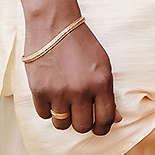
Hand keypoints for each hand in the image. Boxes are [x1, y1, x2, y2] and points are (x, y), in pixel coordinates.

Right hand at [24, 17, 115, 134]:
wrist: (54, 26)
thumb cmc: (81, 45)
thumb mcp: (103, 65)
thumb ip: (108, 93)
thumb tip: (115, 119)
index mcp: (101, 83)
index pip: (106, 120)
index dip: (103, 128)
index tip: (99, 127)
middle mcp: (80, 91)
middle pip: (82, 127)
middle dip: (83, 123)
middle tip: (80, 114)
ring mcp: (58, 92)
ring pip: (61, 125)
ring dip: (64, 118)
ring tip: (65, 104)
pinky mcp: (39, 91)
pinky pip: (44, 115)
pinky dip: (48, 109)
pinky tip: (52, 95)